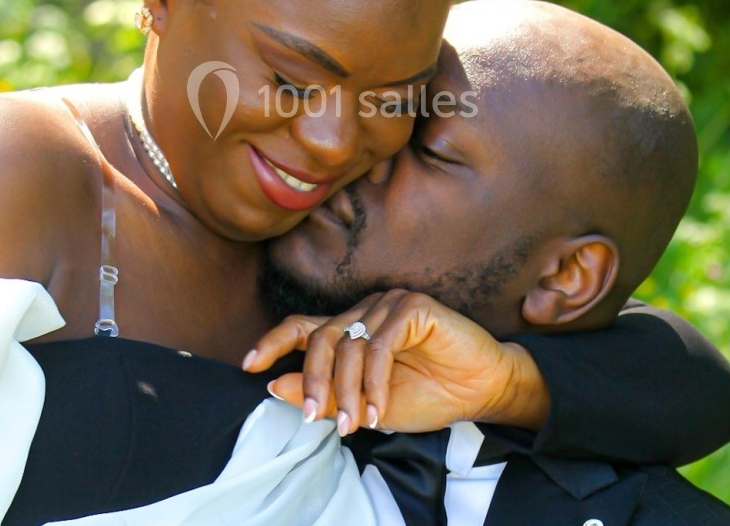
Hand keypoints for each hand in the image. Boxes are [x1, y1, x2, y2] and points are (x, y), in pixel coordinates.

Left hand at [243, 290, 549, 435]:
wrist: (482, 391)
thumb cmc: (429, 396)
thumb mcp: (367, 406)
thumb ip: (325, 394)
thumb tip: (274, 385)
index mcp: (351, 330)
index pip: (302, 327)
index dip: (272, 341)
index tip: (248, 365)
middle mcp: (365, 311)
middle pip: (320, 336)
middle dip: (311, 380)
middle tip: (313, 416)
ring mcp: (388, 304)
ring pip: (348, 345)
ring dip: (348, 391)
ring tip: (354, 424)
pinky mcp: (412, 306)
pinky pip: (379, 344)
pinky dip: (375, 381)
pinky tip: (380, 409)